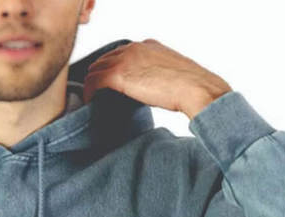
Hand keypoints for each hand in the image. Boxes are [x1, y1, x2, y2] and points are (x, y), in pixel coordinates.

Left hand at [83, 39, 231, 118]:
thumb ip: (156, 75)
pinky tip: (90, 103)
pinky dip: (89, 92)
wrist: (195, 88)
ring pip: (96, 69)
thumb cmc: (190, 87)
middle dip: (98, 76)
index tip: (108, 85)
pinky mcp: (119, 74)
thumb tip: (150, 90)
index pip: (120, 53)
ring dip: (91, 85)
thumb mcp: (171, 73)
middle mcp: (135, 47)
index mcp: (148, 45)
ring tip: (92, 100)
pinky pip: (94, 81)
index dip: (111, 69)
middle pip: (104, 59)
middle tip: (95, 94)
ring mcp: (126, 59)